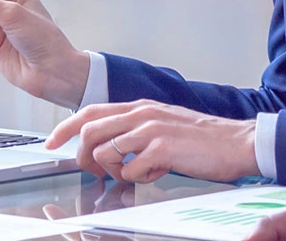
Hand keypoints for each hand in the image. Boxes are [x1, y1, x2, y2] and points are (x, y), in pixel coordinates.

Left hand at [46, 100, 259, 183]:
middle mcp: (141, 113)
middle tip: (97, 173)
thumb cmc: (201, 138)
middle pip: (89, 131)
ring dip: (113, 171)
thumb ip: (135, 131)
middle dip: (84, 157)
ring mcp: (151, 130)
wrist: (236, 141)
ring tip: (135, 173)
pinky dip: (138, 178)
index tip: (50, 144)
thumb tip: (109, 148)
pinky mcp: (163, 148)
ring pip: (105, 152)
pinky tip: (157, 174)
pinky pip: (131, 170)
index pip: (89, 112)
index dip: (64, 128)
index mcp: (139, 107)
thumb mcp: (161, 125)